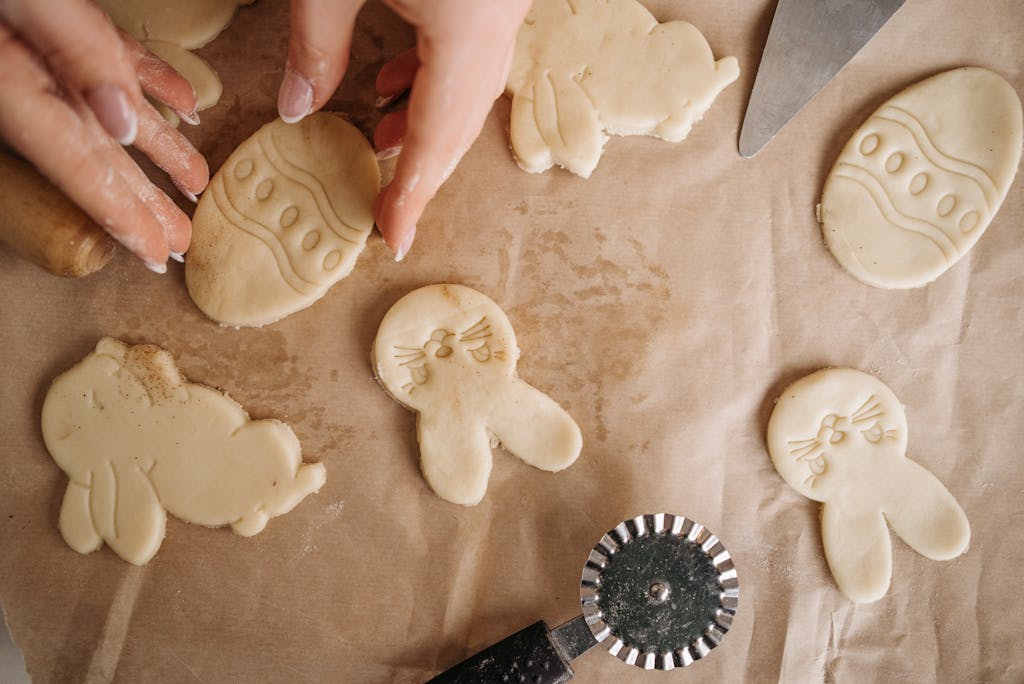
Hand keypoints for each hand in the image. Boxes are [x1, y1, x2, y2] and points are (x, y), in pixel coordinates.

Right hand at [0, 0, 209, 272]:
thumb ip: (71, 48)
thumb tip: (120, 121)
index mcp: (11, 79)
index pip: (78, 162)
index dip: (120, 213)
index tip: (156, 252)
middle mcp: (20, 73)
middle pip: (91, 150)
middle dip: (137, 199)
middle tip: (176, 241)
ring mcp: (29, 47)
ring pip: (103, 107)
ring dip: (154, 144)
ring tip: (194, 179)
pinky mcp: (45, 18)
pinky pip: (99, 54)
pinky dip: (142, 78)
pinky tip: (181, 101)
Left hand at [278, 0, 530, 260]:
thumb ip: (317, 43)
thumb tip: (297, 106)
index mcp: (469, 25)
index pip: (437, 134)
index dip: (413, 194)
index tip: (394, 237)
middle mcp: (501, 19)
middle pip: (461, 121)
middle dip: (423, 170)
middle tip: (388, 207)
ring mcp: (505, 4)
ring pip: (472, 88)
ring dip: (427, 124)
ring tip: (383, 141)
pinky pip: (474, 51)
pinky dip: (437, 79)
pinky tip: (397, 76)